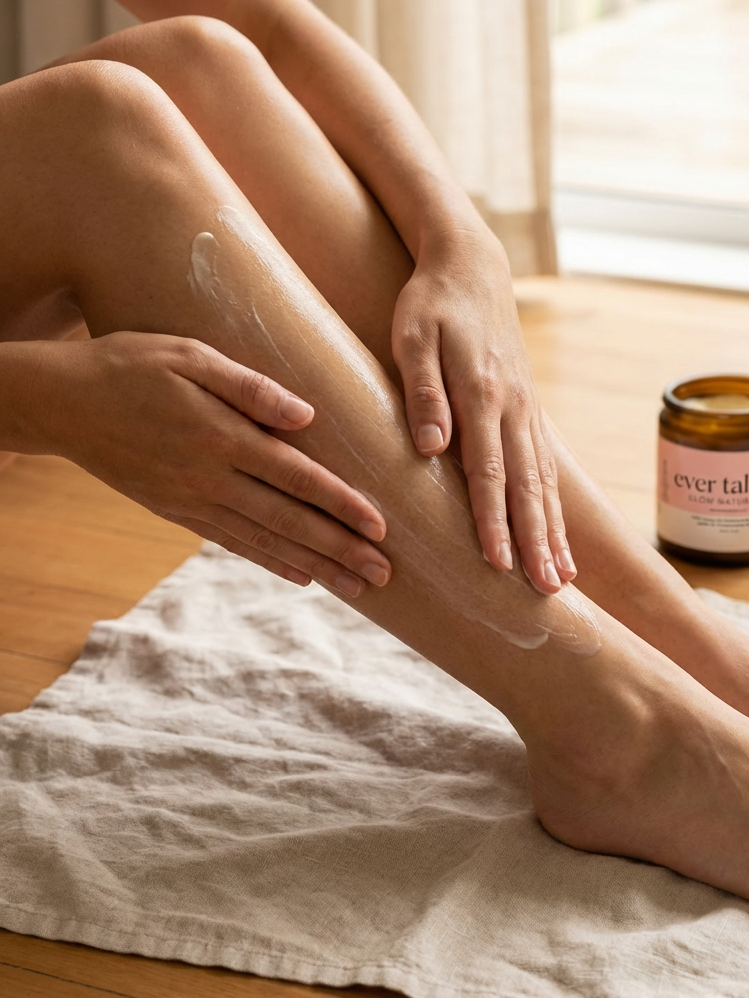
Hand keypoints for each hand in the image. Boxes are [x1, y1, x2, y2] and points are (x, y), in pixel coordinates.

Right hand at [15, 333, 389, 596]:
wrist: (59, 403)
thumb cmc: (130, 366)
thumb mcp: (188, 356)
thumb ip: (249, 387)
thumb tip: (307, 415)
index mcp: (221, 437)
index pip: (297, 477)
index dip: (341, 504)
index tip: (381, 526)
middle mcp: (210, 478)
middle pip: (289, 521)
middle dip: (340, 548)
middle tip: (385, 573)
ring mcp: (192, 501)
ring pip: (266, 541)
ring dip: (316, 565)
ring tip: (357, 588)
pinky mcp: (177, 511)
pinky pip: (233, 542)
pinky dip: (270, 561)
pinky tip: (301, 575)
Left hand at [391, 229, 574, 594]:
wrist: (472, 265)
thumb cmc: (431, 303)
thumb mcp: (412, 336)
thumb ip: (422, 391)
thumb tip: (432, 447)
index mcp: (481, 394)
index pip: (489, 471)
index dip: (494, 521)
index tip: (500, 565)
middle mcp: (512, 408)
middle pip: (527, 487)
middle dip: (537, 542)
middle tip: (547, 592)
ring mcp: (527, 411)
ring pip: (545, 483)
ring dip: (554, 533)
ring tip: (563, 580)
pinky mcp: (530, 411)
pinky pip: (548, 468)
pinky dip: (556, 508)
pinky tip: (561, 538)